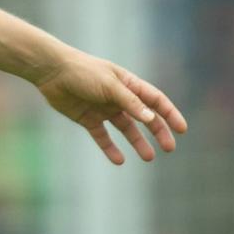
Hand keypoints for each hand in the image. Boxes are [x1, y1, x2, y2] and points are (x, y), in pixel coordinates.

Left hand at [32, 45, 186, 164]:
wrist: (52, 72)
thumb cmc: (83, 72)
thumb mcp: (110, 86)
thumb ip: (130, 103)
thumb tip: (151, 119)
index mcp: (129, 84)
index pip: (155, 100)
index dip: (170, 114)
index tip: (182, 129)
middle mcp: (119, 97)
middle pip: (145, 117)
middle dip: (159, 132)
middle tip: (170, 148)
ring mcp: (104, 109)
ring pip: (126, 129)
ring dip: (138, 143)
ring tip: (149, 157)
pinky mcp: (88, 119)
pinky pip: (103, 137)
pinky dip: (111, 149)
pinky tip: (119, 161)